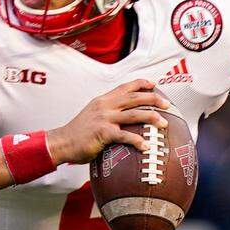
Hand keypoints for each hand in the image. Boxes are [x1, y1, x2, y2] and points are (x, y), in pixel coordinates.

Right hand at [46, 79, 169, 164]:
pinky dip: (137, 141)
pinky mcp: (103, 132)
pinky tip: (146, 146)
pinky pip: (124, 136)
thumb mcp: (92, 115)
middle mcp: (105, 105)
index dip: (140, 83)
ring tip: (163, 123)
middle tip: (167, 104)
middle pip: (134, 98)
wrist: (62, 142)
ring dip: (151, 117)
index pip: (124, 86)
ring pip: (133, 114)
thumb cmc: (78, 133)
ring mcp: (104, 118)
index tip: (153, 84)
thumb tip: (123, 117)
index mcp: (103, 100)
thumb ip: (107, 112)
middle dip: (153, 99)